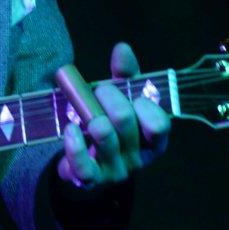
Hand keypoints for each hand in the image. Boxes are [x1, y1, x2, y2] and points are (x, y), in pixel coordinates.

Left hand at [56, 42, 170, 192]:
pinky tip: (70, 129)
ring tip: (82, 107)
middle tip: (98, 90)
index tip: (128, 89)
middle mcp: (138, 159)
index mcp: (154, 141)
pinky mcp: (91, 180)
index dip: (142, 102)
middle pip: (125, 121)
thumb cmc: (110, 123)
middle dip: (108, 97)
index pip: (159, 124)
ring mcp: (115, 171)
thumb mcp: (123, 98)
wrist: (85, 160)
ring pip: (103, 135)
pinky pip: (83, 166)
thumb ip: (126, 75)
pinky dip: (74, 144)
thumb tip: (122, 49)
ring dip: (89, 113)